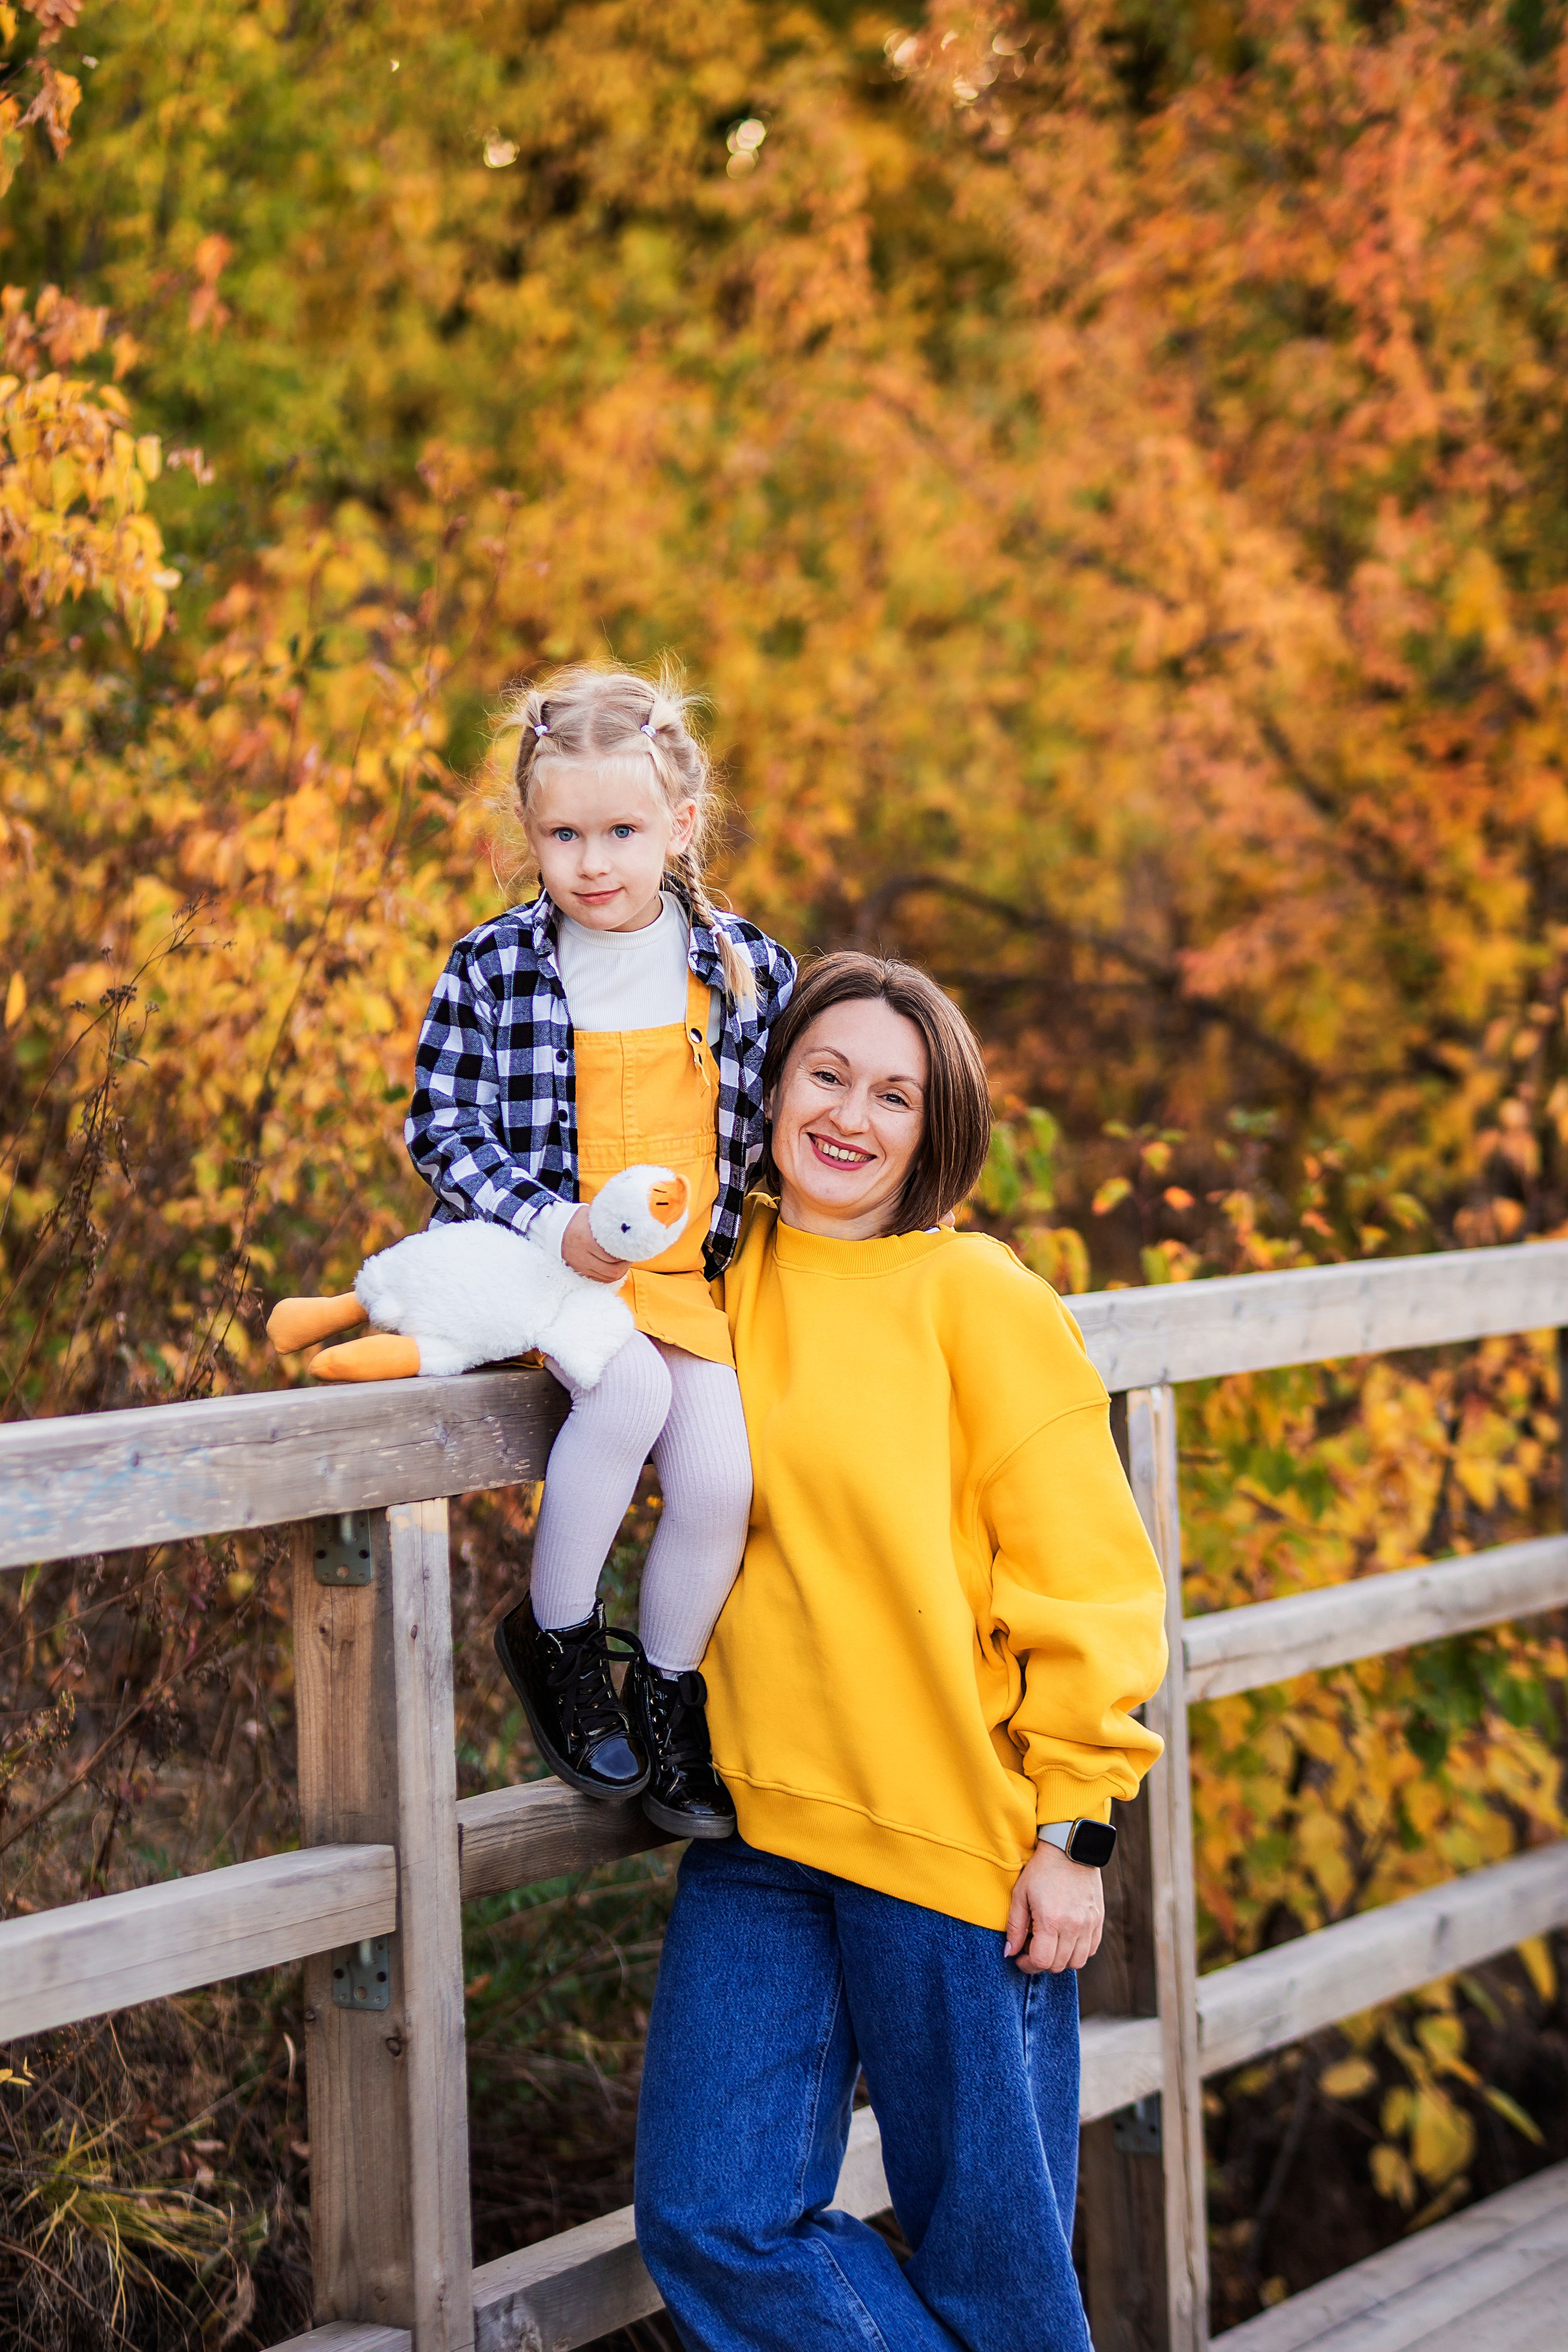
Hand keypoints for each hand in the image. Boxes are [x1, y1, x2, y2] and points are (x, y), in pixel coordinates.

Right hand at [562, 1206, 628, 1284]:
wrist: (554, 1227)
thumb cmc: (579, 1219)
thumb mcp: (593, 1215)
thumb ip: (609, 1222)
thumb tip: (632, 1221)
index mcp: (585, 1239)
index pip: (614, 1255)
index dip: (627, 1254)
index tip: (634, 1247)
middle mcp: (581, 1255)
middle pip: (613, 1270)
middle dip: (626, 1264)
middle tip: (631, 1254)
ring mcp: (580, 1265)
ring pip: (608, 1277)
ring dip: (619, 1270)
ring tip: (624, 1260)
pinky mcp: (579, 1271)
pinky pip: (600, 1279)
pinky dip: (609, 1275)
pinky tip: (614, 1265)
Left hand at [1003, 1840, 1104, 1974]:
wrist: (1070, 1848)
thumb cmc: (1041, 1870)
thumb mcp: (1020, 1894)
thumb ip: (1015, 1927)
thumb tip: (1010, 1953)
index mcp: (1051, 1920)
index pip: (1042, 1961)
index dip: (1028, 1965)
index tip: (1020, 1958)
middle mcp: (1073, 1926)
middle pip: (1058, 1965)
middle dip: (1041, 1963)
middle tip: (1032, 1949)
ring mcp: (1089, 1924)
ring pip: (1077, 1962)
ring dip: (1061, 1961)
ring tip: (1050, 1945)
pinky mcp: (1098, 1920)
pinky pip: (1091, 1949)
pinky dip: (1078, 1952)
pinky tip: (1066, 1939)